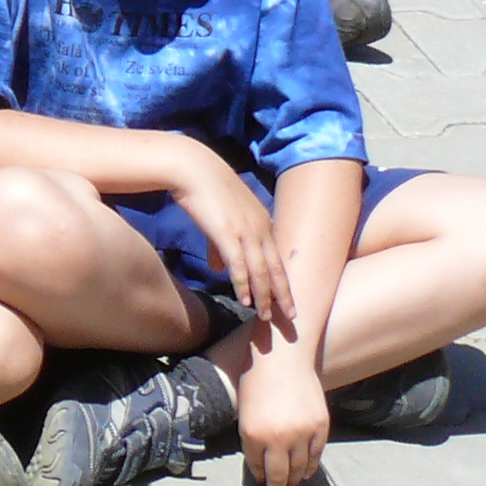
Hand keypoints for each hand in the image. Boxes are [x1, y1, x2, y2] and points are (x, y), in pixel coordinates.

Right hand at [168, 155, 292, 335]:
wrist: (193, 168)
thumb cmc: (205, 189)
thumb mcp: (221, 216)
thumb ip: (222, 245)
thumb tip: (220, 269)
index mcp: (262, 222)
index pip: (277, 258)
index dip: (282, 282)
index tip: (287, 301)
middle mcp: (260, 229)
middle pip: (277, 268)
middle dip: (284, 295)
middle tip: (292, 317)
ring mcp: (246, 232)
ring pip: (261, 271)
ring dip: (265, 296)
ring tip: (265, 317)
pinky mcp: (227, 234)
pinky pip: (239, 265)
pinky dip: (243, 284)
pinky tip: (245, 299)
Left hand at [234, 341, 330, 485]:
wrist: (282, 358)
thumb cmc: (257, 381)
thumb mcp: (245, 411)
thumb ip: (253, 437)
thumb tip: (261, 460)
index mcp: (253, 434)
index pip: (257, 466)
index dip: (260, 476)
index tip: (263, 481)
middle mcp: (278, 438)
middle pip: (279, 473)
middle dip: (278, 485)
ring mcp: (301, 434)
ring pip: (299, 469)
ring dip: (295, 480)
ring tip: (291, 484)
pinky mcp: (320, 427)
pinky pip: (316, 456)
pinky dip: (310, 467)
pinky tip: (305, 471)